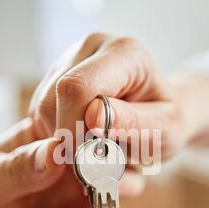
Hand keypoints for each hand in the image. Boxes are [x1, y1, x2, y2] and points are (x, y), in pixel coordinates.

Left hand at [0, 118, 140, 207]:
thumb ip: (20, 166)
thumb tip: (57, 149)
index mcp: (55, 138)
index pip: (89, 122)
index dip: (100, 124)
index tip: (100, 133)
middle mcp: (75, 165)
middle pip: (118, 153)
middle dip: (119, 160)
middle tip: (106, 172)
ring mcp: (80, 196)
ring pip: (123, 189)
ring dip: (113, 194)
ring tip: (90, 202)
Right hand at [28, 33, 183, 162]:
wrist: (161, 113)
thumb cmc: (167, 121)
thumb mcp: (164, 130)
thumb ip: (132, 123)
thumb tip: (93, 117)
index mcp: (125, 53)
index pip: (79, 87)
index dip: (74, 126)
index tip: (86, 157)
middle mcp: (92, 48)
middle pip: (55, 97)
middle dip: (68, 136)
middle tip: (92, 159)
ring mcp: (71, 59)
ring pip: (43, 106)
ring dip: (62, 137)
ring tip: (92, 148)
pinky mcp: (56, 76)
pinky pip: (41, 111)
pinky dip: (56, 132)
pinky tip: (81, 138)